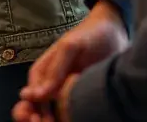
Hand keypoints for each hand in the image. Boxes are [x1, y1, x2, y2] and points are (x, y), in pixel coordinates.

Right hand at [12, 1, 127, 119]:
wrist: (116, 33)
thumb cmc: (89, 35)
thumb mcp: (69, 47)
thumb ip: (54, 70)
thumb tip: (33, 95)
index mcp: (45, 72)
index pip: (30, 95)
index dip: (29, 108)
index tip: (35, 119)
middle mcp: (54, 84)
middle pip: (38, 107)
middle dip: (36, 117)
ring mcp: (69, 92)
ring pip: (54, 113)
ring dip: (51, 120)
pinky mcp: (84, 98)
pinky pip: (73, 112)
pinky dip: (69, 117)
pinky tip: (72, 120)